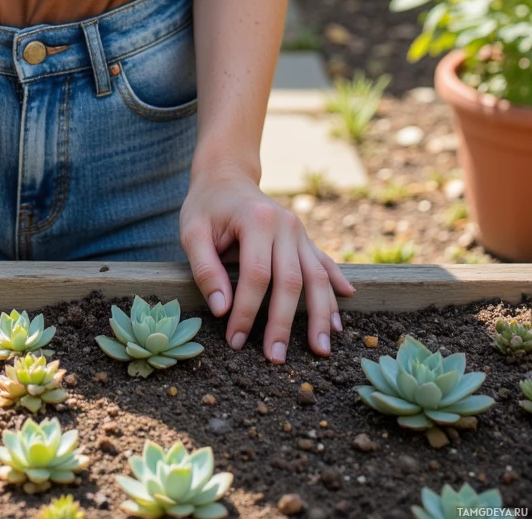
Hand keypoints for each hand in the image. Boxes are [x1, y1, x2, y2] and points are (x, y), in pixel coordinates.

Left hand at [179, 163, 355, 361]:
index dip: (246, 311)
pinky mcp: (305, 238)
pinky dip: (335, 289)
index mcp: (257, 220)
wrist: (227, 176)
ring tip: (321, 350)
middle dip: (283, 324)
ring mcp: (300, 231)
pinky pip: (324, 265)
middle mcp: (285, 225)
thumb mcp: (192, 231)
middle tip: (275, 359)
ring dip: (321, 316)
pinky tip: (343, 313)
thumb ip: (204, 268)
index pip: (256, 275)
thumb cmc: (206, 206)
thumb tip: (221, 309)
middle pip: (291, 281)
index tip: (235, 340)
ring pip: (317, 277)